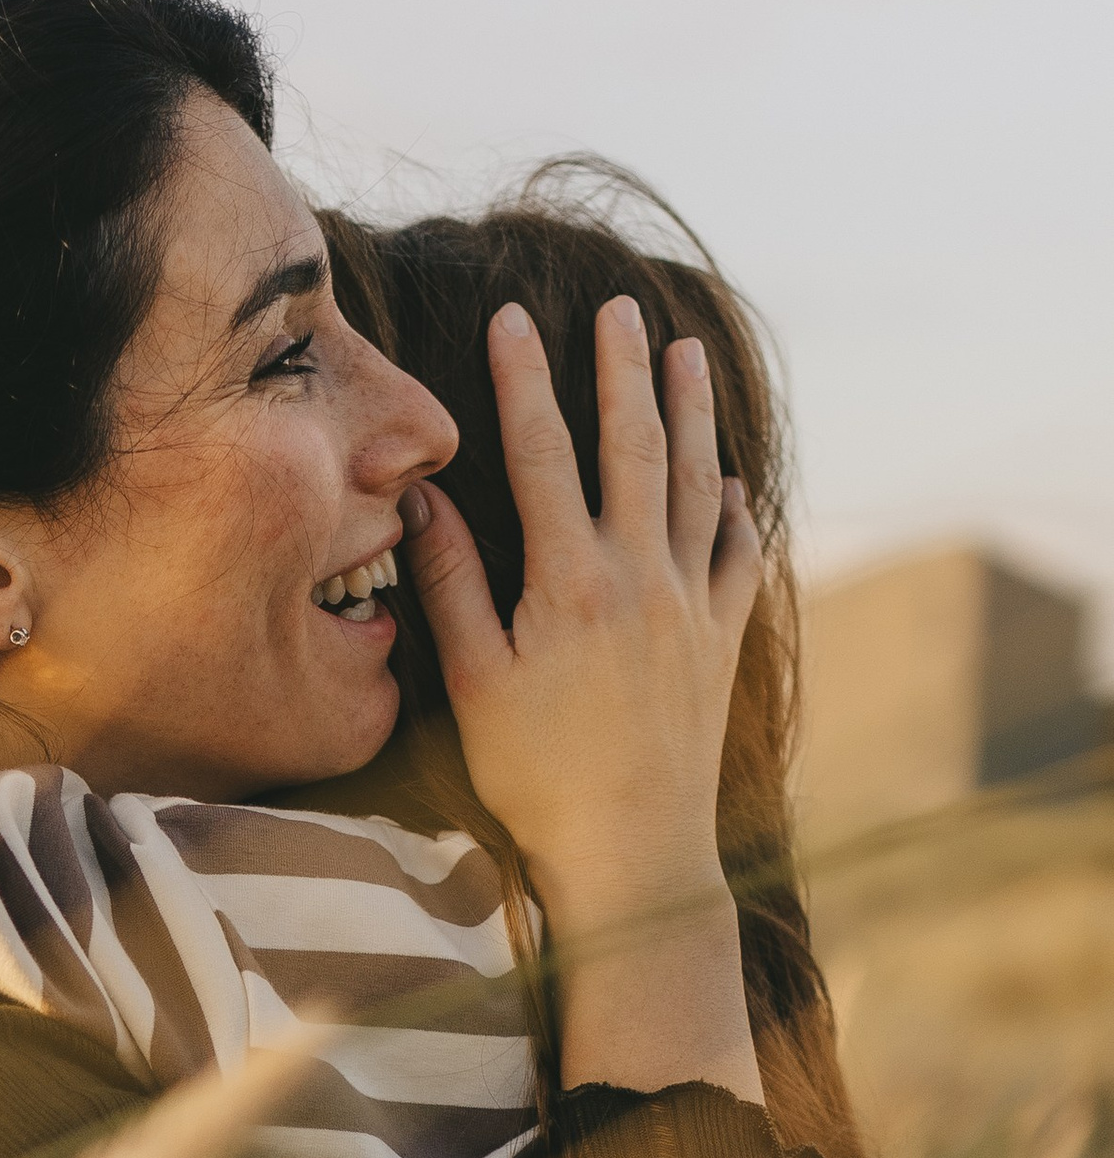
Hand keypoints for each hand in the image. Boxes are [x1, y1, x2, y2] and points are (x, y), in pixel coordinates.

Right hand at [401, 298, 766, 1102]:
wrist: (632, 851)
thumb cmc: (536, 777)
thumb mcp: (472, 685)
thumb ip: (452, 586)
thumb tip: (422, 502)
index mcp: (569, 582)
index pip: (544, 454)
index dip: (526, 382)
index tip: (515, 321)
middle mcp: (640, 577)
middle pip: (633, 446)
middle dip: (622, 369)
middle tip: (618, 307)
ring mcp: (689, 605)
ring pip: (693, 482)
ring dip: (690, 411)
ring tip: (685, 352)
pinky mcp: (721, 640)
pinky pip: (735, 553)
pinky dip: (731, 505)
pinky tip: (726, 477)